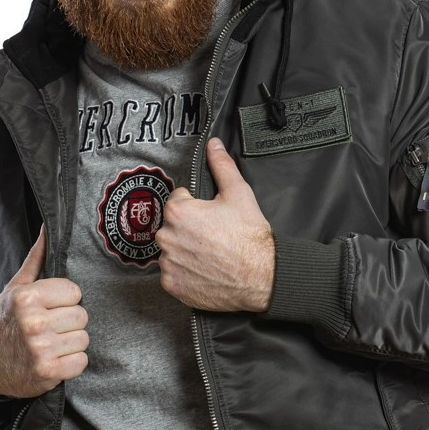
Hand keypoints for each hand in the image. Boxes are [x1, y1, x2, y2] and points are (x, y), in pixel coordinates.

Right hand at [0, 227, 88, 396]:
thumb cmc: (5, 321)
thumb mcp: (16, 287)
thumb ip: (36, 258)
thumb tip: (48, 227)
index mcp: (26, 297)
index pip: (74, 291)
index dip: (65, 300)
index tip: (51, 307)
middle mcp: (34, 323)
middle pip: (82, 316)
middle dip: (69, 322)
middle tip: (50, 327)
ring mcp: (41, 349)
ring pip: (83, 339)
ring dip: (71, 343)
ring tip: (51, 343)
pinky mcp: (48, 372)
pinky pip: (81, 361)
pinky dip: (71, 363)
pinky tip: (54, 359)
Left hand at [156, 138, 274, 311]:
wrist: (261, 276)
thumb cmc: (249, 236)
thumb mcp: (238, 193)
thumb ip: (221, 165)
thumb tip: (213, 144)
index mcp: (178, 211)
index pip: (178, 200)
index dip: (197, 206)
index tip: (212, 217)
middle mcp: (166, 236)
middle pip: (173, 226)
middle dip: (189, 228)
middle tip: (214, 236)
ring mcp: (168, 263)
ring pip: (172, 250)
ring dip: (186, 250)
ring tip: (211, 254)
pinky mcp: (172, 285)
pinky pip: (173, 273)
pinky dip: (185, 272)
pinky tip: (205, 270)